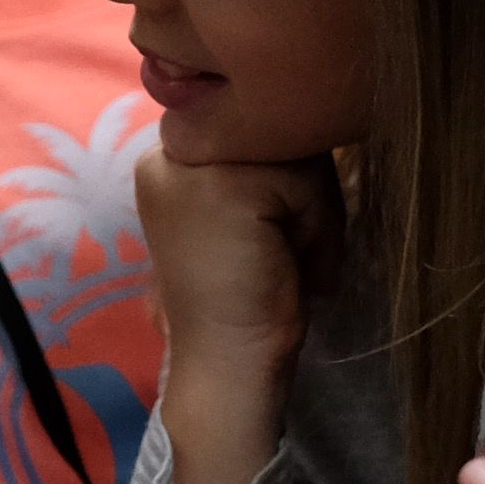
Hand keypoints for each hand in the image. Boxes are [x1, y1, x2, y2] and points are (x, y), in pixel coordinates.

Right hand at [141, 147, 335, 483]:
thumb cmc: (248, 298)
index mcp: (168, 153)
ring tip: (288, 261)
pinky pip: (304, 181)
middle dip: (300, 194)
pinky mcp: (222, 186)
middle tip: (281, 255)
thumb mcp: (249, 208)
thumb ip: (261, 160)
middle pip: (275, 129)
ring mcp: (188, 165)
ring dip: (312, 211)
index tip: (266, 241)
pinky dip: (316, 228)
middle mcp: (166, 148)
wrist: (227, 369)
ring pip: (295, 151)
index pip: (253, 125)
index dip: (284, 181)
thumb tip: (318, 114)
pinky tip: (291, 268)